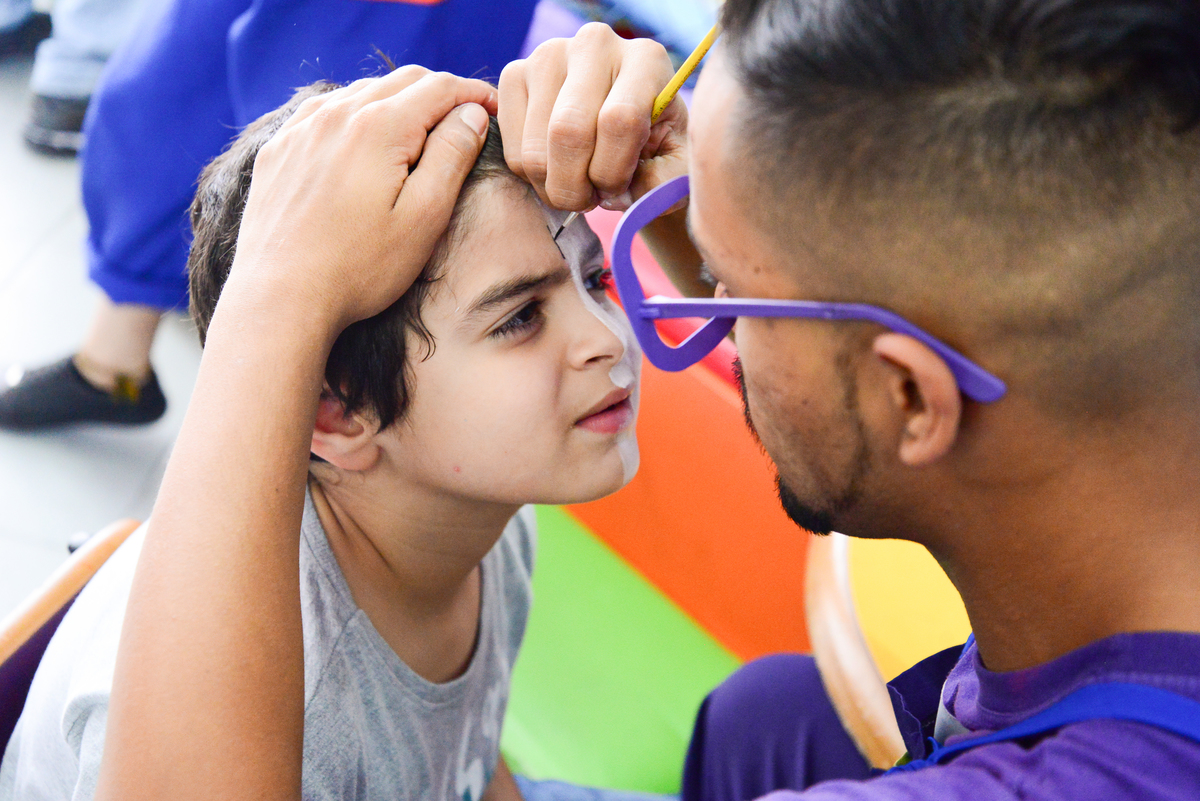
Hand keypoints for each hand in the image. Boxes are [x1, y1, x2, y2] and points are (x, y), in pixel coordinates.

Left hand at [228, 66, 497, 334]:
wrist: (279, 298)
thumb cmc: (359, 267)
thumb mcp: (424, 217)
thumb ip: (452, 156)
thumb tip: (472, 114)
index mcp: (379, 127)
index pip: (440, 87)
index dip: (475, 93)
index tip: (495, 109)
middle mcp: (336, 114)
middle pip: (402, 81)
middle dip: (440, 94)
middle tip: (465, 120)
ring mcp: (301, 129)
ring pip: (362, 92)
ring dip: (398, 102)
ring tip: (419, 133)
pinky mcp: (279, 150)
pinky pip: (324, 113)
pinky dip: (356, 117)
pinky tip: (364, 144)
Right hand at [499, 22, 687, 212]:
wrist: (623, 125)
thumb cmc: (655, 147)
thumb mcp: (676, 167)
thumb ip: (663, 184)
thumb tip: (620, 196)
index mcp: (646, 59)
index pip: (618, 121)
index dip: (613, 172)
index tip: (618, 191)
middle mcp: (595, 43)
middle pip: (568, 132)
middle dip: (576, 187)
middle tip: (589, 201)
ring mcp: (548, 54)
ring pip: (535, 147)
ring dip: (553, 187)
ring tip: (576, 187)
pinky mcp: (515, 74)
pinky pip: (512, 147)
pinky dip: (531, 176)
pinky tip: (556, 169)